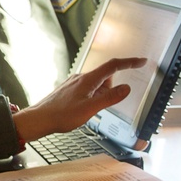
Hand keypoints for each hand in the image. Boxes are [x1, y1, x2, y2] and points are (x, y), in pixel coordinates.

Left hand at [13, 57, 147, 141]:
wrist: (39, 119)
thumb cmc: (61, 115)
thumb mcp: (90, 109)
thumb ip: (110, 98)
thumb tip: (127, 88)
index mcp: (88, 79)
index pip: (113, 66)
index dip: (129, 62)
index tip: (141, 61)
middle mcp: (81, 78)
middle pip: (106, 78)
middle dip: (109, 91)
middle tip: (98, 108)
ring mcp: (75, 83)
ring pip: (97, 86)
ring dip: (99, 97)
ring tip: (85, 112)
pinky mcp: (70, 90)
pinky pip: (88, 91)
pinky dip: (91, 99)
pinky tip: (80, 111)